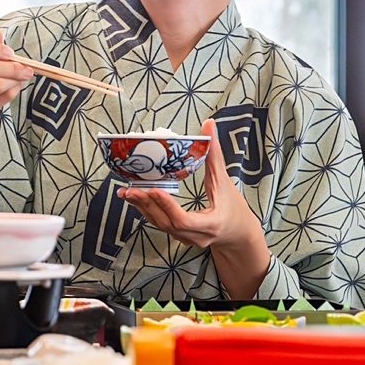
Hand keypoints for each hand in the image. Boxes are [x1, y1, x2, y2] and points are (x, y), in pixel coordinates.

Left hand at [116, 118, 269, 297]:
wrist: (239, 234)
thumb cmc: (235, 207)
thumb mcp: (225, 181)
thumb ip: (214, 154)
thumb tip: (209, 125)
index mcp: (211, 224)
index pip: (184, 220)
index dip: (168, 205)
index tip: (154, 189)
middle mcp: (197, 236)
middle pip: (167, 223)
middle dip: (147, 205)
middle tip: (130, 189)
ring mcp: (187, 239)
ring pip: (161, 225)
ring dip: (143, 208)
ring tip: (126, 192)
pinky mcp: (179, 236)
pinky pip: (161, 225)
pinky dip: (148, 211)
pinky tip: (136, 198)